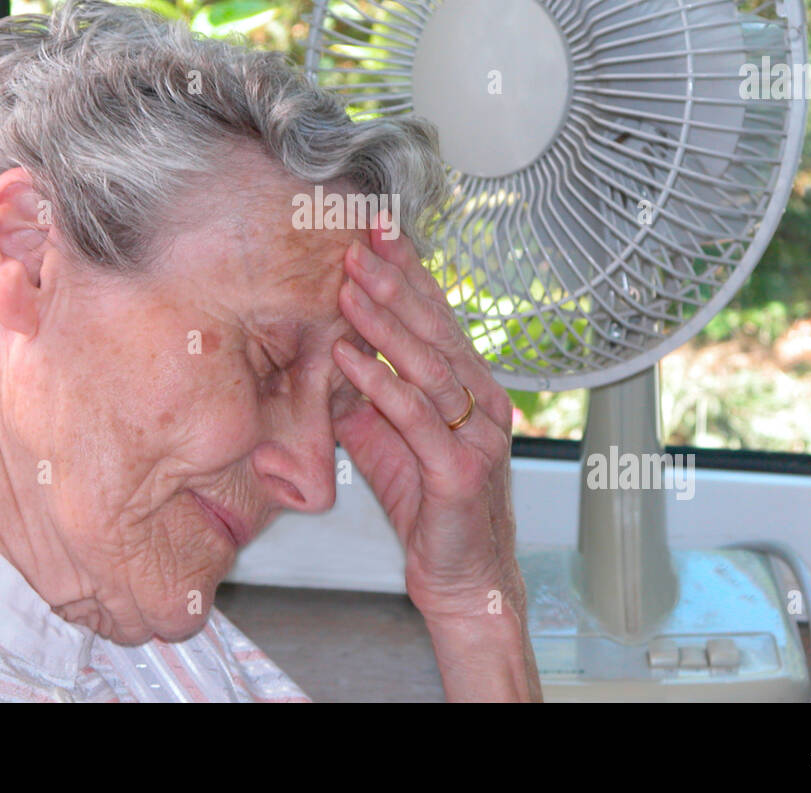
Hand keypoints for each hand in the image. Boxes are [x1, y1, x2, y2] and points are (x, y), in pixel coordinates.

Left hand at [331, 219, 522, 625]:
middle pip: (435, 327)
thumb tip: (328, 353)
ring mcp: (476, 434)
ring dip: (385, 321)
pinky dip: (379, 382)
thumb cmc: (430, 508)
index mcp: (468, 386)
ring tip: (348, 287)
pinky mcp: (459, 471)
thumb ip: (366, 396)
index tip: (376, 230)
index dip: (407, 271)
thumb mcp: (389, 439)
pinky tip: (348, 357)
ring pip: (427, 363)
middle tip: (358, 242)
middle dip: (395, 280)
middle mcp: (481, 400)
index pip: (435, 315)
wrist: (461, 579)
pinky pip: (415, 416)